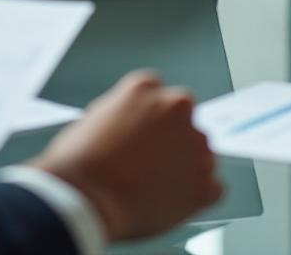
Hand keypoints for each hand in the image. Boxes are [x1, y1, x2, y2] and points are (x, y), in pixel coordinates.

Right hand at [28, 70, 222, 240]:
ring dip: (185, 166)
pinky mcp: (206, 182)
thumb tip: (134, 125)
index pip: (159, 95)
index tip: (141, 135)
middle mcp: (176, 108)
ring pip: (200, 153)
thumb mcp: (94, 118)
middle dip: (172, 138)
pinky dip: (196, 196)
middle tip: (149, 162)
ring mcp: (195, 145)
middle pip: (184, 120)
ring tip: (152, 186)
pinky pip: (211, 188)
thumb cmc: (79, 164)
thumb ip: (125, 113)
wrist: (83, 200)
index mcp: (146, 88)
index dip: (149, 119)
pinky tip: (169, 201)